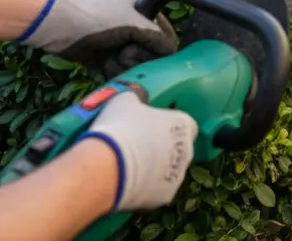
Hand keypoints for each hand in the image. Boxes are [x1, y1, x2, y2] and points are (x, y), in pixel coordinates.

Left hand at [18, 0, 176, 75]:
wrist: (60, 25)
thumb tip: (172, 52)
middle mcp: (132, 29)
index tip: (154, 54)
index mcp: (142, 14)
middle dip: (139, 58)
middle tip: (126, 52)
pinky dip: (112, 72)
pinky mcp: (103, 59)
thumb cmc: (99, 18)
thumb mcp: (134, 23)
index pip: (165, 36)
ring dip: (124, 66)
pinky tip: (104, 66)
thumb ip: (157, 38)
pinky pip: (118, 72)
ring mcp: (117, 45)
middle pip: (150, 55)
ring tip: (111, 59)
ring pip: (134, 66)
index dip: (162, 48)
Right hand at [79, 92, 196, 211]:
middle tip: (135, 142)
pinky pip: (155, 188)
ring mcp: (177, 175)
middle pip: (177, 146)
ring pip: (167, 169)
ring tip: (126, 162)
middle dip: (159, 145)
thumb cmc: (118, 130)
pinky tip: (125, 179)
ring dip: (152, 166)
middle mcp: (186, 150)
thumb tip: (135, 96)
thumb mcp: (125, 101)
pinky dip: (144, 185)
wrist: (104, 168)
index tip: (149, 123)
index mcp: (183, 124)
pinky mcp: (164, 196)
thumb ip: (137, 98)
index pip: (184, 122)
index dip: (166, 123)